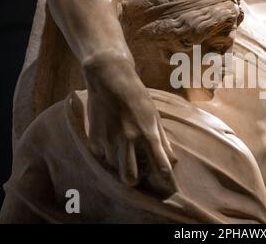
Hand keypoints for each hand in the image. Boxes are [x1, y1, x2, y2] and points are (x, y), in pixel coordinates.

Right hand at [84, 54, 177, 196]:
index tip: (170, 187)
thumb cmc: (137, 96)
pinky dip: (107, 152)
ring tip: (122, 148)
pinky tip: (110, 137)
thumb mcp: (154, 115)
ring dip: (119, 163)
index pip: (160, 164)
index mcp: (147, 133)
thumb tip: (171, 159)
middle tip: (136, 172)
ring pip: (114, 167)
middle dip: (133, 179)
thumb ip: (161, 139)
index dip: (166, 179)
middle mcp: (128, 139)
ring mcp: (109, 139)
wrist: (109, 79)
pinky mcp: (94, 137)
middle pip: (129, 177)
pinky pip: (101, 155)